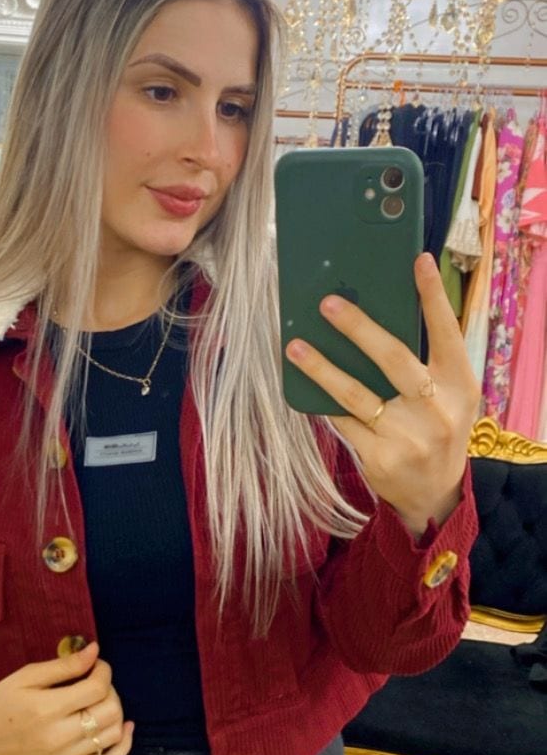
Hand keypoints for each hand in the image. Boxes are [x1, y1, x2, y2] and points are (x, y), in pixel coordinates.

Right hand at [0, 640, 134, 754]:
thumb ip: (64, 666)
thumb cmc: (1, 703)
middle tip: (97, 682)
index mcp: (47, 709)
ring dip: (116, 713)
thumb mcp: (27, 676)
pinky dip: (123, 746)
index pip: (97, 688)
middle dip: (111, 690)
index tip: (96, 665)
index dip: (104, 671)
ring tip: (101, 702)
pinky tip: (124, 728)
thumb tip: (95, 651)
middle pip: (110, 711)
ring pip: (113, 735)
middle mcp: (59, 737)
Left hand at [285, 253, 481, 537]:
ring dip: (322, 367)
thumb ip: (427, 361)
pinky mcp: (379, 457)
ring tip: (295, 346)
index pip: (447, 332)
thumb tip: (379, 314)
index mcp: (459, 384)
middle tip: (328, 303)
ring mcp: (407, 435)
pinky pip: (343, 421)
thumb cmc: (437, 428)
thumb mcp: (450, 395)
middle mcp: (436, 408)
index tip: (418, 261)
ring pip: (356, 394)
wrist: (435, 493)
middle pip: (393, 359)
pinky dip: (323, 401)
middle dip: (359, 328)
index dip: (433, 296)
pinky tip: (302, 383)